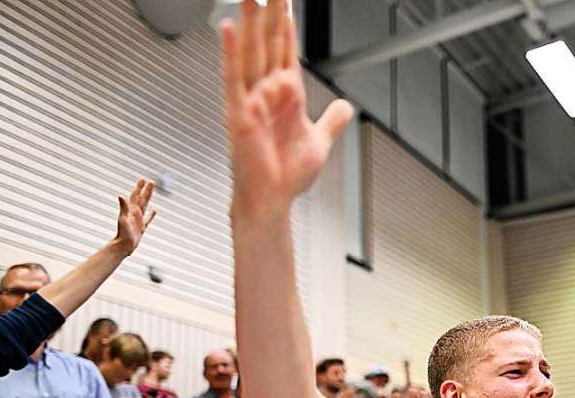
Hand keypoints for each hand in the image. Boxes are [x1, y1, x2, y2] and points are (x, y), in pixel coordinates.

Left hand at [111, 178, 155, 256]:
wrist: (123, 246)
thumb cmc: (122, 234)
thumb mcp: (123, 219)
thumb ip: (123, 207)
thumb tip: (121, 196)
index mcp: (131, 210)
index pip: (136, 196)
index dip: (139, 188)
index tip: (143, 179)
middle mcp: (135, 213)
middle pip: (142, 199)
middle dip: (146, 190)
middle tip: (152, 182)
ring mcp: (138, 220)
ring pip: (145, 206)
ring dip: (148, 198)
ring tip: (151, 192)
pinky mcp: (142, 227)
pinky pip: (148, 218)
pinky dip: (151, 214)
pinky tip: (155, 210)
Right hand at [220, 0, 352, 214]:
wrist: (273, 201)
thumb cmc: (287, 175)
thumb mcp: (319, 142)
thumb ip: (331, 121)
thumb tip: (345, 107)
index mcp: (287, 93)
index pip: (286, 46)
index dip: (288, 20)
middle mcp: (267, 91)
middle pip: (269, 40)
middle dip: (271, 10)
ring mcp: (251, 100)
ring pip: (251, 51)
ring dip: (250, 20)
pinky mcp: (239, 114)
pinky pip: (233, 79)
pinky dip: (231, 54)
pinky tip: (229, 29)